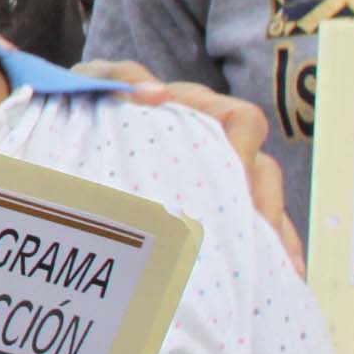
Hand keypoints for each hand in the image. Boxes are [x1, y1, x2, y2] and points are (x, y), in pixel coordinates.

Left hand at [75, 59, 305, 274]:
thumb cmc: (91, 96)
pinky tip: (276, 276)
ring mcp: (214, 176)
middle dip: (267, 206)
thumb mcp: (96, 80)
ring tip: (283, 270)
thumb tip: (156, 94)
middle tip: (259, 238)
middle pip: (261, 171)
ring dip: (274, 235)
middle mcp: (215, 143)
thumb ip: (120, 77)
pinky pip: (246, 227)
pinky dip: (262, 250)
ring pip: (262, 204)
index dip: (243, 144)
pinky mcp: (207, 205)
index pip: (242, 121)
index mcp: (197, 109)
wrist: (70, 121)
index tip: (233, 168)